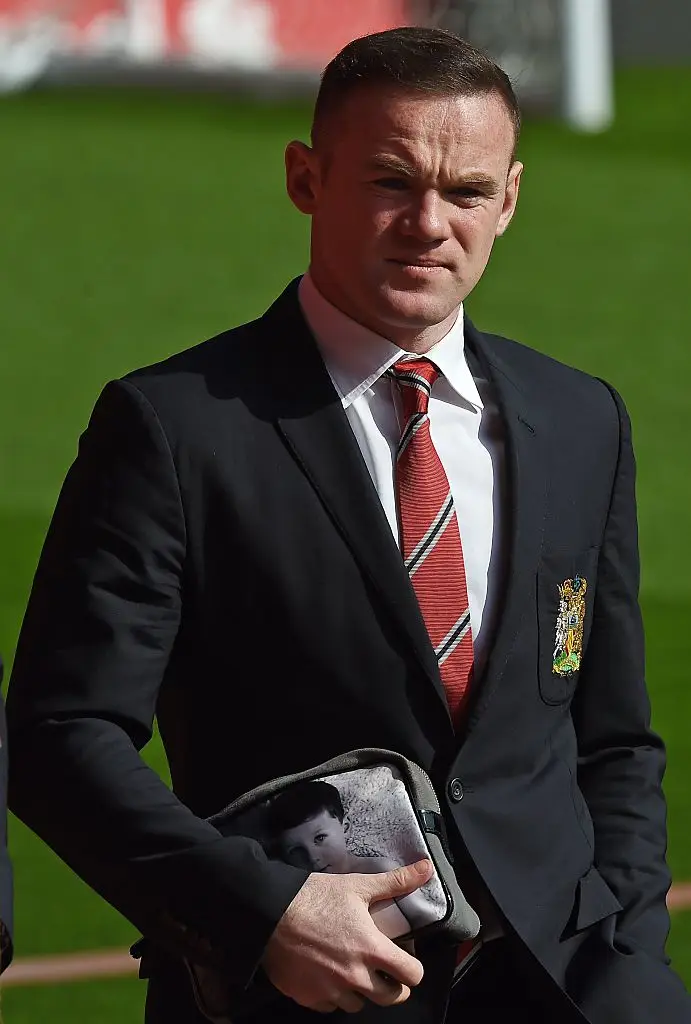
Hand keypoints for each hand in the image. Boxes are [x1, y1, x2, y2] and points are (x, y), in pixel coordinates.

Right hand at [262, 859, 432, 1012]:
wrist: (271, 912)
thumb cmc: (316, 897)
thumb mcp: (358, 886)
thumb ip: (395, 882)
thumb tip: (426, 868)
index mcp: (371, 950)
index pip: (412, 976)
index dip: (414, 969)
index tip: (406, 960)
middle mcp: (355, 977)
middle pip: (391, 998)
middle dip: (393, 986)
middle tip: (384, 969)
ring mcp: (331, 991)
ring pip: (360, 1005)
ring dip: (362, 991)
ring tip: (353, 969)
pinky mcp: (309, 998)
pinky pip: (331, 1007)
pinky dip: (334, 995)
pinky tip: (328, 975)